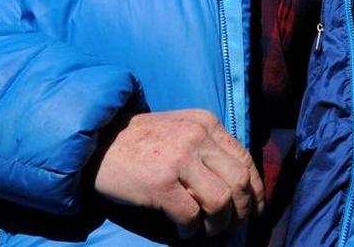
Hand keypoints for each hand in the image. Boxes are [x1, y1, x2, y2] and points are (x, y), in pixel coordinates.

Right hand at [92, 109, 264, 237]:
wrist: (98, 142)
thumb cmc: (141, 141)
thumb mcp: (181, 130)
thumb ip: (208, 148)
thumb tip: (238, 186)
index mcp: (206, 123)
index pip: (245, 159)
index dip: (255, 190)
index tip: (253, 209)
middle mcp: (197, 137)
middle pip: (240, 182)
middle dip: (241, 210)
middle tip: (231, 226)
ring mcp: (179, 159)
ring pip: (220, 201)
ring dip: (218, 224)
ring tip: (205, 231)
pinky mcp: (160, 183)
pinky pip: (190, 216)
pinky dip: (190, 231)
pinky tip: (182, 231)